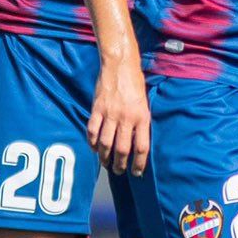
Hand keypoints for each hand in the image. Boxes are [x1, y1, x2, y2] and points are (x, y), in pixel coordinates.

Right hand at [87, 60, 151, 174]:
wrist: (120, 65)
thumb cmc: (135, 84)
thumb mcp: (144, 104)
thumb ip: (141, 122)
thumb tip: (137, 143)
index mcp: (142, 117)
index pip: (142, 147)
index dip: (139, 163)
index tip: (137, 172)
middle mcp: (126, 117)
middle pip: (122, 149)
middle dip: (120, 164)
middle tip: (119, 171)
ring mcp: (110, 113)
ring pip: (105, 143)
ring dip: (105, 157)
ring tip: (106, 164)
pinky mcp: (97, 108)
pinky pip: (92, 130)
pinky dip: (92, 142)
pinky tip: (94, 148)